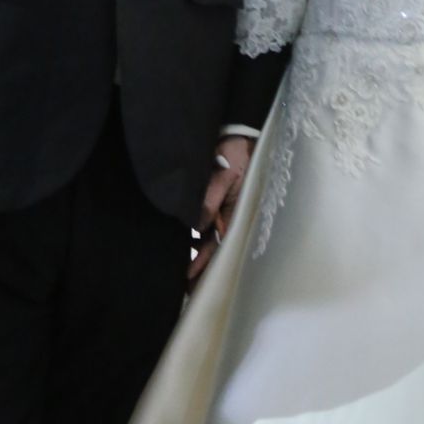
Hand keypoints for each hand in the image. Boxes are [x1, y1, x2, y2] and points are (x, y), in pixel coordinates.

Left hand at [188, 135, 254, 288]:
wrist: (239, 134)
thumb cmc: (236, 153)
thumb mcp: (225, 174)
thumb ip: (209, 198)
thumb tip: (198, 226)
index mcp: (238, 212)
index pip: (221, 245)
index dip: (206, 264)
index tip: (190, 280)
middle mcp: (232, 215)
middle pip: (215, 247)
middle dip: (203, 268)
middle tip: (187, 289)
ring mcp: (225, 209)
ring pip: (210, 237)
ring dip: (199, 253)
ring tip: (183, 274)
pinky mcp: (218, 201)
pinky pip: (207, 223)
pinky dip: (198, 234)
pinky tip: (187, 244)